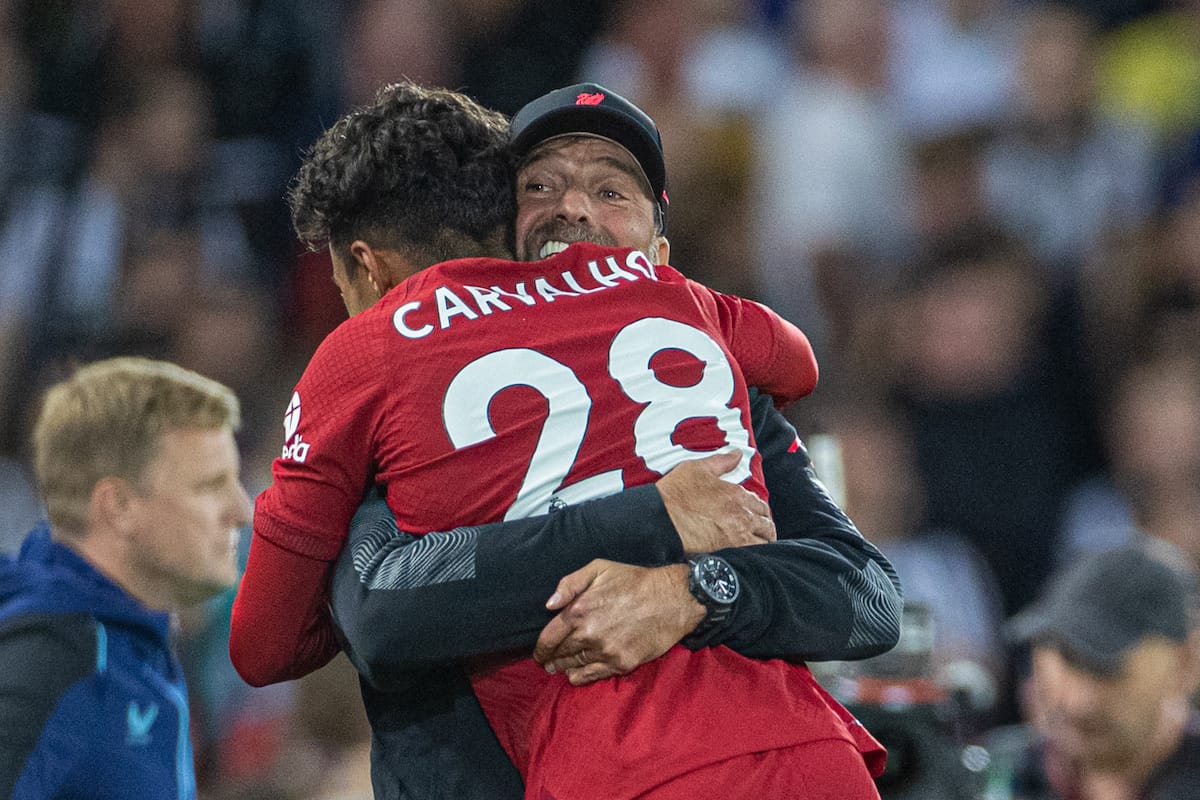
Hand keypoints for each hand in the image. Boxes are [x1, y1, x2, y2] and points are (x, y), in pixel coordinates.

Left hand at [533, 560, 704, 685]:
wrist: (671, 599)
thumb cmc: (634, 581)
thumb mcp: (599, 569)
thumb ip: (569, 584)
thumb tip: (549, 606)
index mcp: (579, 611)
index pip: (549, 638)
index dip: (540, 649)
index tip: (539, 653)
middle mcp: (588, 634)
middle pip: (560, 654)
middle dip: (550, 659)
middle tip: (546, 662)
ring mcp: (605, 651)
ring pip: (574, 666)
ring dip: (563, 668)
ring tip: (558, 668)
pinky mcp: (621, 664)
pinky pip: (592, 676)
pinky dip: (580, 677)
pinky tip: (575, 675)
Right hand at [655, 451, 774, 553]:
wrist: (661, 519)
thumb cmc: (675, 493)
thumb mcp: (697, 469)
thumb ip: (721, 461)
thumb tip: (738, 454)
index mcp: (736, 494)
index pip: (760, 504)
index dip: (760, 510)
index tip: (757, 515)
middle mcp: (742, 514)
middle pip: (766, 524)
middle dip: (766, 527)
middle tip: (761, 532)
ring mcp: (738, 534)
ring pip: (764, 541)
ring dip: (763, 541)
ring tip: (758, 545)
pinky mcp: (730, 550)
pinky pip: (754, 554)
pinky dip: (756, 555)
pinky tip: (750, 556)